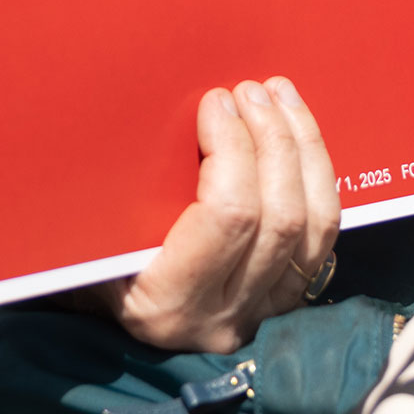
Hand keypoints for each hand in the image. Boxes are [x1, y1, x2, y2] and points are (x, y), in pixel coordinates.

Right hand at [97, 78, 339, 353]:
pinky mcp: (287, 300)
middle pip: (280, 217)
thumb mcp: (91, 234)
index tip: (216, 101)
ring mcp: (263, 311)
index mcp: (166, 302)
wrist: (115, 321)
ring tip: (279, 98)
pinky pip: (324, 236)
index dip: (233, 147)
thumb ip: (120, 188)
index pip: (228, 216)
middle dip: (273, 139)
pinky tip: (300, 136)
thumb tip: (146, 110)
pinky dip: (319, 178)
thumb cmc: (90, 264)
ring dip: (304, 149)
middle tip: (250, 91)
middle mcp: (223, 316)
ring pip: (315, 226)